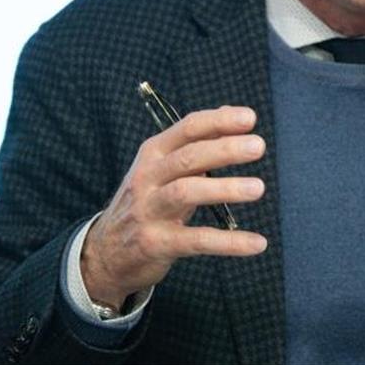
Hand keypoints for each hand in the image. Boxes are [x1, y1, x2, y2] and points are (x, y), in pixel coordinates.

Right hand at [81, 106, 267, 307]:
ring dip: (224, 188)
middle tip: (258, 146)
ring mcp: (149, 210)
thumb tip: (230, 112)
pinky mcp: (156, 243)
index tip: (250, 118)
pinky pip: (197, 240)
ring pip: (187, 193)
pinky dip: (229, 242)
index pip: (187, 128)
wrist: (106, 251)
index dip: (218, 121)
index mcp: (153, 153)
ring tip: (258, 188)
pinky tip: (257, 243)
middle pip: (188, 157)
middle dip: (224, 149)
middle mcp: (148, 177)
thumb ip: (195, 142)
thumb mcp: (162, 167)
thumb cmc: (146, 201)